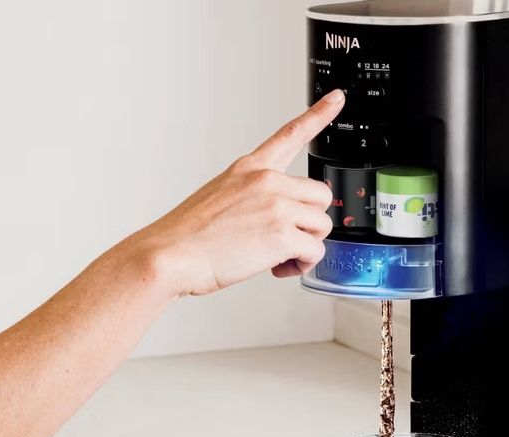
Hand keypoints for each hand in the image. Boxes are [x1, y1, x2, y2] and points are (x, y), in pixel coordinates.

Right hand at [128, 89, 344, 297]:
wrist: (170, 256)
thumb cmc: (189, 236)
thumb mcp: (221, 197)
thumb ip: (255, 198)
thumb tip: (280, 219)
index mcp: (250, 168)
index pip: (290, 134)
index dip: (319, 114)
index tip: (337, 97)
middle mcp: (267, 181)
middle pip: (321, 196)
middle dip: (310, 221)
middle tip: (285, 239)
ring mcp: (277, 205)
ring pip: (322, 225)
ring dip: (307, 246)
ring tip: (278, 256)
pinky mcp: (283, 234)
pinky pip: (315, 251)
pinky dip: (302, 264)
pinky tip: (278, 267)